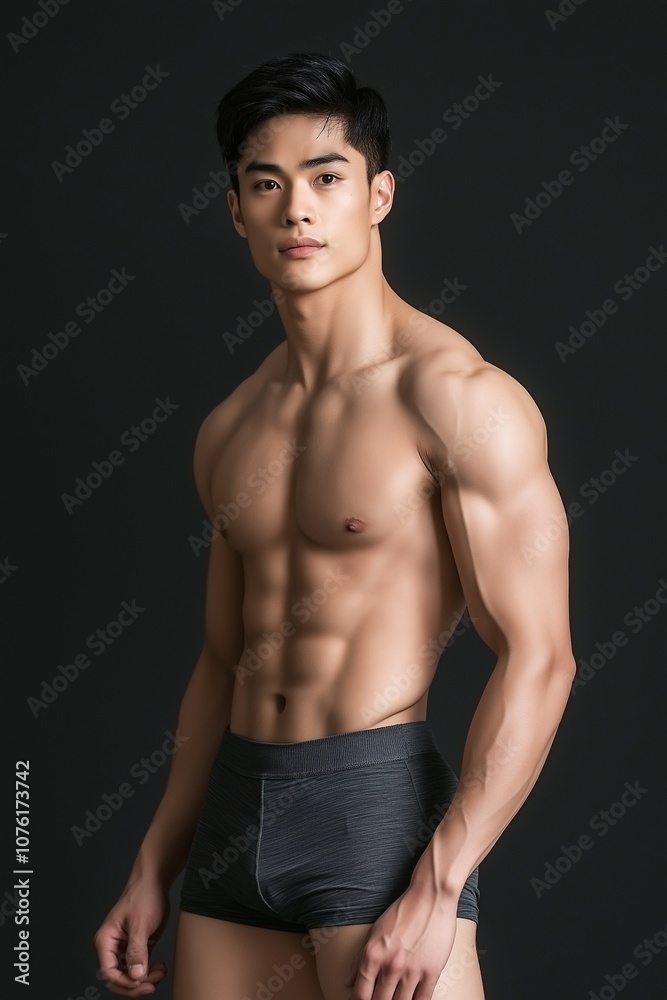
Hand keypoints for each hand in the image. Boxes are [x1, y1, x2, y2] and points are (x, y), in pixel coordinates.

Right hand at [93, 878, 169, 994]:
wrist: (154, 880)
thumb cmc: (143, 895)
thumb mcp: (140, 924)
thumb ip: (136, 951)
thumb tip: (136, 976)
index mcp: (105, 941)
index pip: (109, 972)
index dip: (125, 982)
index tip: (143, 982)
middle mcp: (112, 947)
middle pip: (117, 978)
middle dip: (135, 984)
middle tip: (153, 983)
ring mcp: (124, 948)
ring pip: (129, 975)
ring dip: (144, 979)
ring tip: (160, 970)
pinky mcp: (136, 947)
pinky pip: (139, 968)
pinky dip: (149, 972)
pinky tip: (160, 966)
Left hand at [343, 884, 457, 999]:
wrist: (430, 897)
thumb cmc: (403, 912)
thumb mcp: (375, 931)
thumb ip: (359, 959)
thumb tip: (348, 982)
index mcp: (373, 954)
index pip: (361, 994)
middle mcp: (391, 965)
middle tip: (381, 999)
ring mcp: (412, 970)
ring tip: (395, 999)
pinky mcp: (432, 972)